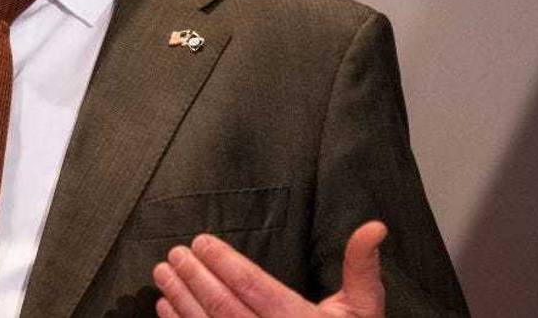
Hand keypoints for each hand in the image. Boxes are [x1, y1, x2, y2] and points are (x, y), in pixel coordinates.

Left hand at [152, 221, 386, 317]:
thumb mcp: (363, 309)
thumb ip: (362, 268)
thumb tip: (374, 227)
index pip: (254, 288)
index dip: (225, 263)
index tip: (202, 241)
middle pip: (225, 306)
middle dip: (196, 277)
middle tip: (175, 253)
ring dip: (181, 299)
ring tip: (163, 273)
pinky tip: (165, 308)